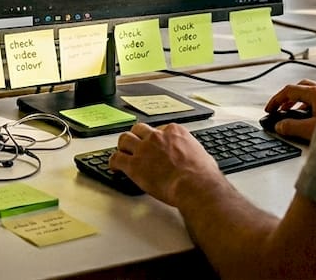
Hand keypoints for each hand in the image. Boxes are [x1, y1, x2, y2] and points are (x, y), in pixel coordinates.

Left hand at [108, 122, 223, 205]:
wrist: (195, 185)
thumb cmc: (202, 174)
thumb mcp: (201, 154)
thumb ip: (191, 151)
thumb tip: (194, 157)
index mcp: (174, 132)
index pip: (159, 128)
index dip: (156, 138)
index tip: (155, 145)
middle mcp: (157, 136)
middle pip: (139, 129)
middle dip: (137, 137)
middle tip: (136, 145)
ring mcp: (144, 149)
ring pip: (125, 139)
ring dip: (123, 146)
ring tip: (123, 153)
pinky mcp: (134, 164)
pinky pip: (117, 158)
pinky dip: (113, 162)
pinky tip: (114, 166)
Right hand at [264, 79, 315, 140]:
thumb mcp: (310, 130)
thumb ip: (292, 127)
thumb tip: (279, 126)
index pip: (289, 90)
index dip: (276, 100)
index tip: (270, 109)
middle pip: (300, 88)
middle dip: (287, 98)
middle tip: (280, 109)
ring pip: (311, 93)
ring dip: (300, 102)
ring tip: (295, 114)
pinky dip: (311, 105)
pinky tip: (313, 117)